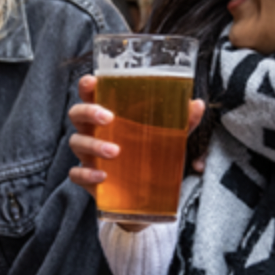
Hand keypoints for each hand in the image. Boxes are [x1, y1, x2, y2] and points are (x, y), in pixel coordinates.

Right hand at [66, 73, 205, 198]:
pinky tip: (103, 176)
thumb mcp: (168, 135)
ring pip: (77, 143)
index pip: (91, 94)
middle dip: (89, 112)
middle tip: (108, 117)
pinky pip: (77, 175)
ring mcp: (88, 154)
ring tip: (116, 151)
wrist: (145, 192)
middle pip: (77, 114)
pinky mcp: (88, 178)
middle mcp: (93, 131)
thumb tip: (197, 104)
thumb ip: (181, 121)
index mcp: (107, 114)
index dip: (87, 87)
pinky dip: (87, 174)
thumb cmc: (149, 152)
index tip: (91, 82)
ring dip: (94, 145)